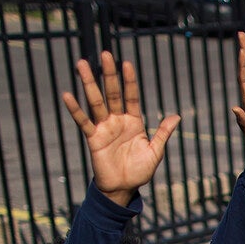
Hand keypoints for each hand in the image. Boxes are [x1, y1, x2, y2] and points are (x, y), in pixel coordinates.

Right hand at [62, 52, 179, 206]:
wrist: (123, 188)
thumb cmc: (140, 171)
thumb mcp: (156, 151)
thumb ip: (163, 133)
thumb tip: (176, 116)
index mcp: (134, 121)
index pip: (131, 96)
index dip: (129, 80)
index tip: (126, 63)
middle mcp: (118, 120)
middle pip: (112, 93)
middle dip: (109, 74)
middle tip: (105, 54)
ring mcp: (104, 127)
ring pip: (96, 102)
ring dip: (89, 83)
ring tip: (82, 65)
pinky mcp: (93, 138)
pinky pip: (84, 121)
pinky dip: (76, 109)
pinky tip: (68, 95)